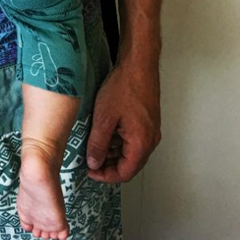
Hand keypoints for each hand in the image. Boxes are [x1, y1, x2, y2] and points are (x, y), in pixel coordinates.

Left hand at [86, 60, 161, 182]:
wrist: (138, 64)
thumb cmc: (125, 86)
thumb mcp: (104, 117)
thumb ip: (98, 144)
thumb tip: (94, 163)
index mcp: (141, 143)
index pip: (124, 173)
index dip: (105, 175)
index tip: (90, 171)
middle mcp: (150, 140)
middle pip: (129, 164)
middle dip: (108, 165)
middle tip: (90, 160)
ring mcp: (150, 130)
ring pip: (130, 151)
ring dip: (113, 152)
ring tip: (94, 144)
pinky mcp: (147, 120)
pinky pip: (133, 139)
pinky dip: (119, 140)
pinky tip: (105, 130)